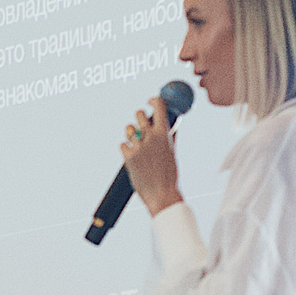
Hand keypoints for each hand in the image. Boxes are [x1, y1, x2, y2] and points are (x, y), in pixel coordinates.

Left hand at [119, 98, 181, 217]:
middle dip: (139, 117)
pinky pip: (122, 144)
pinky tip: (133, 157)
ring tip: (137, 144)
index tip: (150, 100)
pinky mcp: (128, 156)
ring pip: (128, 129)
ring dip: (131, 133)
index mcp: (164, 134)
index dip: (153, 100)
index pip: (158, 106)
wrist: (161, 194)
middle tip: (141, 124)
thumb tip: (173, 123)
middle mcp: (150, 137)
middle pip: (139, 114)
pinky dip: (126, 149)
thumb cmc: (169, 174)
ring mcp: (138, 146)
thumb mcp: (172, 152)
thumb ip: (171, 136)